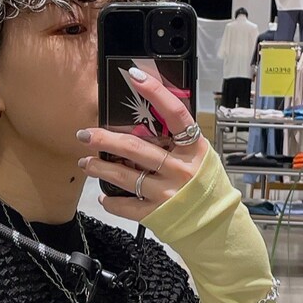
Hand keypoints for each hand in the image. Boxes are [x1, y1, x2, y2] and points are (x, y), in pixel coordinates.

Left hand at [76, 68, 208, 222]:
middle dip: (105, 140)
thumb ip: (177, 143)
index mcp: (193, 149)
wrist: (217, 226)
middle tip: (85, 134)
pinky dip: (111, 201)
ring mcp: (168, 193)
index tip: (134, 76)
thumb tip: (147, 123)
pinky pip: (127, 205)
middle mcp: (180, 169)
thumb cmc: (207, 187)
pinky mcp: (157, 214)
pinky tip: (104, 196)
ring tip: (85, 163)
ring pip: (125, 176)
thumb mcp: (200, 158)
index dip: (156, 92)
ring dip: (100, 168)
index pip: (175, 114)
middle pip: (136, 148)